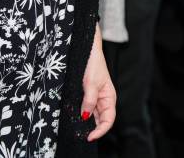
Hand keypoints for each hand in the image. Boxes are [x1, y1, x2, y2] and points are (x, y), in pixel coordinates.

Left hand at [81, 24, 115, 141]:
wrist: (87, 47)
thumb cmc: (93, 63)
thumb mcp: (91, 83)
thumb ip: (89, 100)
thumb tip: (86, 117)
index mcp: (109, 98)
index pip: (108, 120)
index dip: (100, 131)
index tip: (89, 137)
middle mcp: (104, 99)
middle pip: (100, 119)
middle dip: (92, 128)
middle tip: (80, 134)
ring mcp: (95, 95)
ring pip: (92, 113)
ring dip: (86, 121)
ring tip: (76, 126)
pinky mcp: (87, 91)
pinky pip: (86, 105)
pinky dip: (81, 111)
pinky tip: (74, 114)